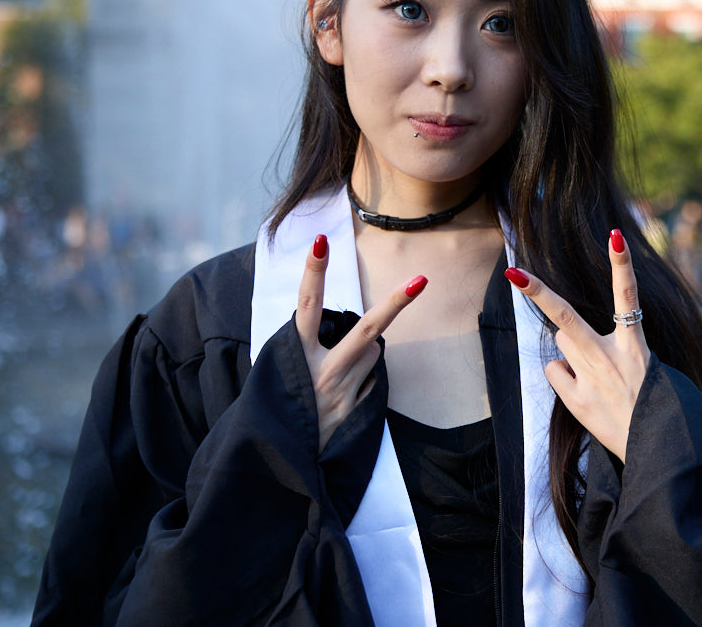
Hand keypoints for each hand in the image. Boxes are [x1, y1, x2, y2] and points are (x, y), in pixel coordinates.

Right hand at [295, 234, 425, 450]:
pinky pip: (371, 379)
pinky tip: (341, 398)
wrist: (280, 460)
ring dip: (364, 351)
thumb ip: (312, 347)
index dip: (313, 272)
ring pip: (373, 352)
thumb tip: (361, 333)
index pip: (306, 306)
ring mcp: (342, 392)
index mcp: (295, 356)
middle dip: (395, 303)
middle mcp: (322, 372)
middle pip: (366, 329)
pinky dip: (363, 378)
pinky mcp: (356, 410)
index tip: (321, 241)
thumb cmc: (281, 405)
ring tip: (336, 375)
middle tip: (421, 279)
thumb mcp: (282, 371)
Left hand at [506, 229, 650, 462]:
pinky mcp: (576, 401)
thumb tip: (562, 340)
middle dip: (538, 292)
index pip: (628, 295)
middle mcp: (609, 357)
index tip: (614, 234)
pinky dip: (565, 376)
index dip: (621, 263)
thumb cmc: (650, 401)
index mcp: (634, 345)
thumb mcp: (640, 365)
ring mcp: (589, 379)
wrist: (658, 447)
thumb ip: (601, 346)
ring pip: (563, 343)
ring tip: (598, 373)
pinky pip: (556, 373)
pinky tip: (585, 392)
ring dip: (572, 348)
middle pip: (565, 317)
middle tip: (514, 272)